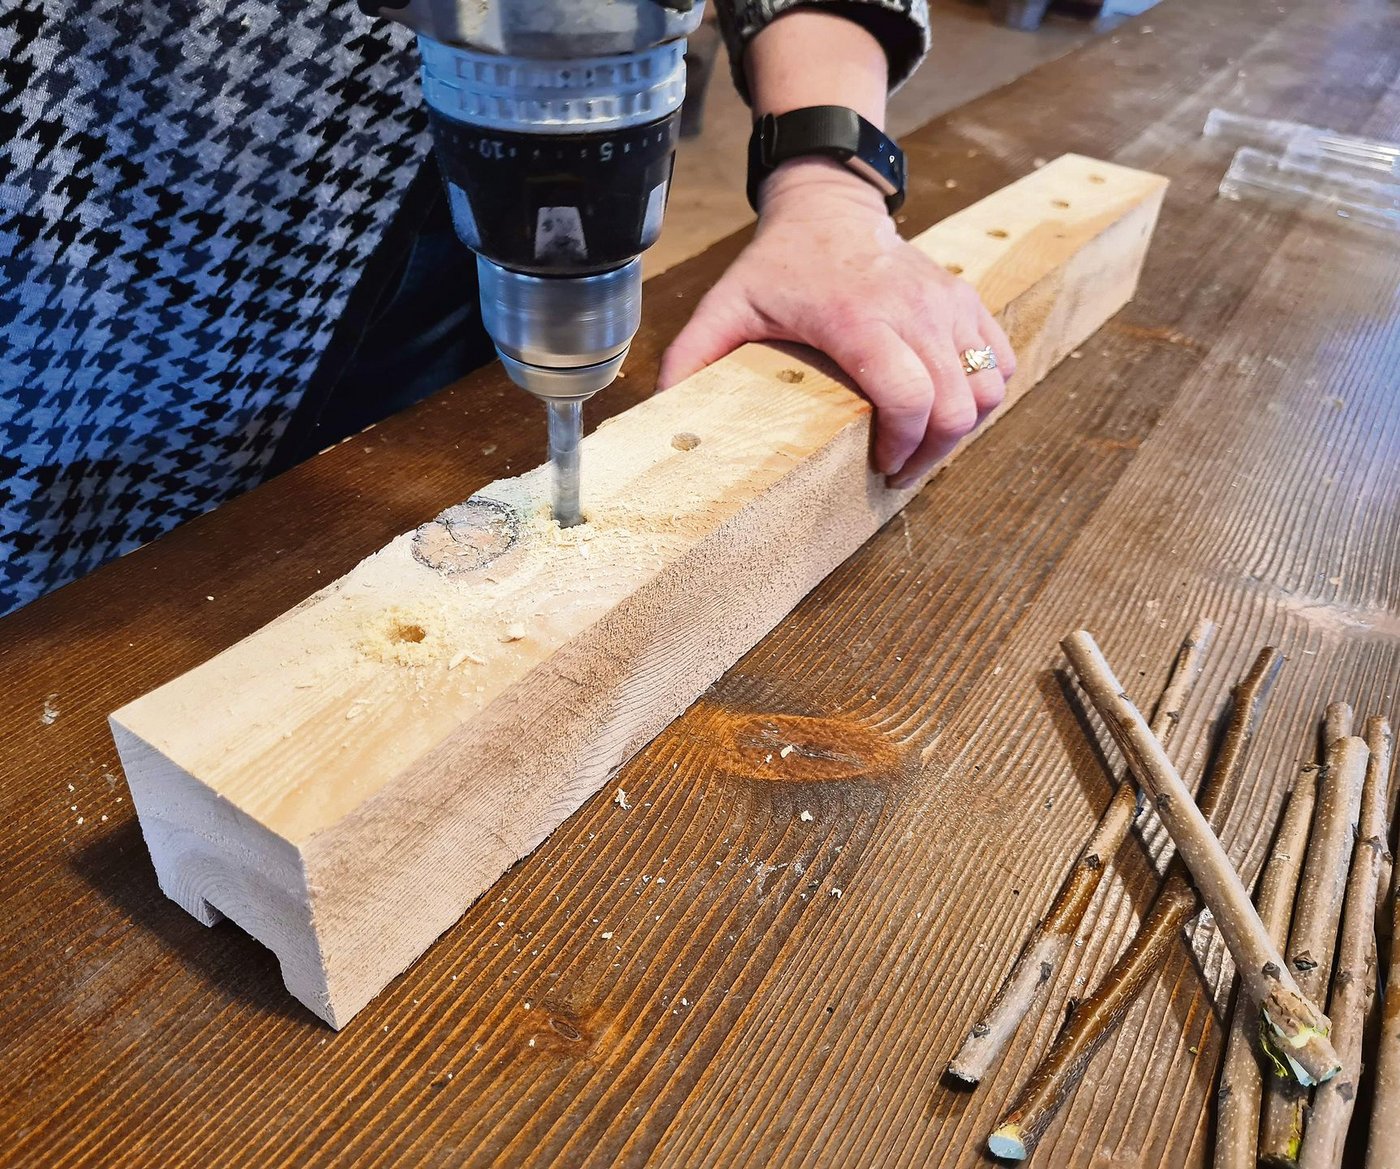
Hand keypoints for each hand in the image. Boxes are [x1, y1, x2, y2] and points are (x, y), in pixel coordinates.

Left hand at [657, 159, 1016, 487]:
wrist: (829, 204)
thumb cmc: (781, 263)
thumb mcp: (727, 304)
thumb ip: (693, 354)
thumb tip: (663, 408)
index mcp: (858, 318)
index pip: (909, 395)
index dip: (903, 445)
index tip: (880, 465)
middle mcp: (914, 309)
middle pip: (957, 403)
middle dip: (933, 452)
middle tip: (898, 470)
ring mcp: (949, 303)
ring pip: (989, 387)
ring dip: (962, 428)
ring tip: (923, 443)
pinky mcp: (968, 299)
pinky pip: (1001, 361)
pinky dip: (985, 394)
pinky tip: (948, 407)